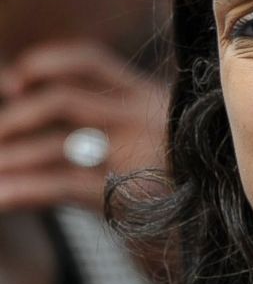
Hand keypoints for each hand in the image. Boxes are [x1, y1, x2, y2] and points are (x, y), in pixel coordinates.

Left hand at [0, 40, 168, 213]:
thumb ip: (91, 105)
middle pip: (63, 100)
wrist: (202, 223)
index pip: (88, 61)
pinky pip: (61, 185)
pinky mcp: (128, 195)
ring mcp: (137, 156)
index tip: (12, 83)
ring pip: (57, 144)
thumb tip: (10, 83)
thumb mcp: (137, 128)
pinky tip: (1, 197)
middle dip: (13, 118)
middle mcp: (143, 118)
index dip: (43, 63)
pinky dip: (22, 190)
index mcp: (146, 94)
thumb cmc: (158, 173)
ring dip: (9, 157)